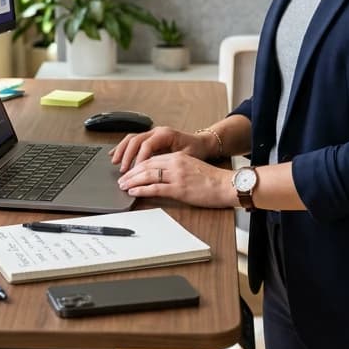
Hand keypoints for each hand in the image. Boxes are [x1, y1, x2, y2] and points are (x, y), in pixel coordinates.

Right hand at [110, 126, 211, 172]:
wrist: (202, 143)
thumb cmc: (196, 150)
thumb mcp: (186, 157)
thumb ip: (171, 162)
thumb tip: (158, 173)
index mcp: (166, 134)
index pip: (147, 145)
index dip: (139, 159)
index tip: (135, 171)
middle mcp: (157, 131)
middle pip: (136, 140)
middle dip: (127, 156)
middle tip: (123, 170)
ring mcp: (152, 133)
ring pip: (131, 138)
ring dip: (122, 150)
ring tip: (115, 162)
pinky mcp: (149, 138)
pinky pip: (132, 140)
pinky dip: (123, 147)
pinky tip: (115, 154)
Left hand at [117, 152, 235, 207]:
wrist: (226, 185)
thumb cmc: (212, 179)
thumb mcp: (192, 167)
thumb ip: (177, 168)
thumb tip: (161, 176)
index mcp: (178, 157)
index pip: (152, 158)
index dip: (138, 165)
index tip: (129, 171)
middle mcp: (175, 163)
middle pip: (146, 165)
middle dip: (131, 173)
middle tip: (121, 179)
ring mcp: (176, 176)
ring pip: (147, 175)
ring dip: (132, 181)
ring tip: (123, 186)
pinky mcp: (179, 189)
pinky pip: (155, 188)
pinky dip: (141, 189)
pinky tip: (134, 191)